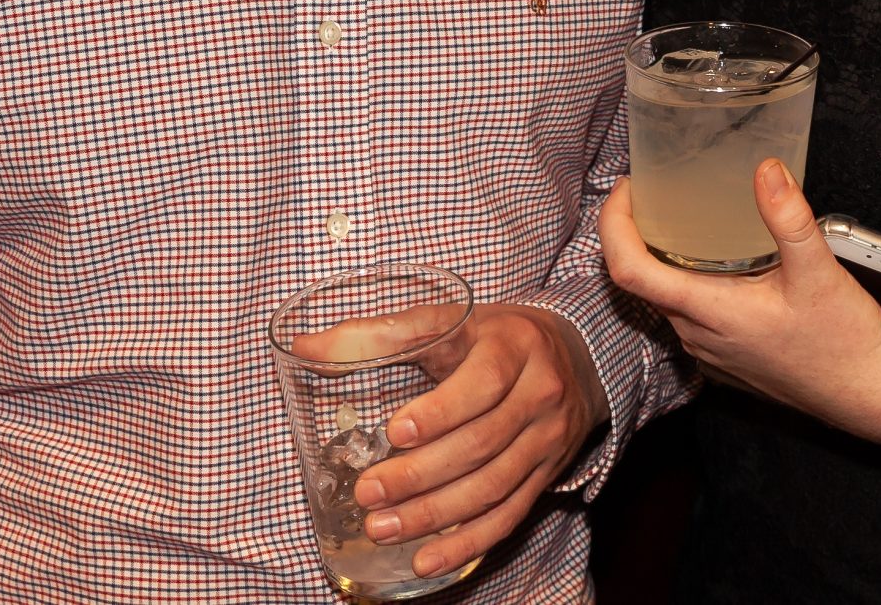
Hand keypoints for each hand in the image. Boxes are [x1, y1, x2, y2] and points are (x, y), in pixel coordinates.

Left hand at [349, 303, 604, 579]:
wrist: (576, 355)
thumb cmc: (495, 336)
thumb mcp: (448, 320)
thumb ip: (378, 333)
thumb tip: (304, 345)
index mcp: (514, 346)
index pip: (484, 383)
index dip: (441, 412)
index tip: (394, 433)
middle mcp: (540, 393)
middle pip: (482, 443)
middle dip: (421, 475)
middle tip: (370, 493)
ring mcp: (547, 439)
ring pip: (493, 487)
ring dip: (435, 515)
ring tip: (382, 528)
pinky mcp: (547, 475)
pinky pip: (509, 517)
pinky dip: (467, 544)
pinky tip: (426, 559)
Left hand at [600, 160, 880, 443]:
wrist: (868, 395)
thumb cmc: (844, 344)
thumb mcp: (820, 272)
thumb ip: (789, 218)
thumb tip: (766, 170)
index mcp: (709, 312)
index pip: (629, 271)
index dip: (614, 225)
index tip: (627, 190)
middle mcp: (699, 335)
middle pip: (642, 280)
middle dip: (637, 231)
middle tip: (653, 190)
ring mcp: (710, 351)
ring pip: (667, 298)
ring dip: (664, 257)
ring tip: (683, 217)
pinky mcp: (726, 357)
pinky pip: (690, 315)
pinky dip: (689, 282)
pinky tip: (719, 262)